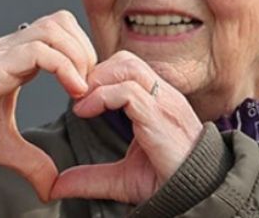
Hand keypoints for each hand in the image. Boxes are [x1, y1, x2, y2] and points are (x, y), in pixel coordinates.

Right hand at [0, 10, 96, 200]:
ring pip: (53, 27)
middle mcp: (11, 49)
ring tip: (81, 88)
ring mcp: (2, 54)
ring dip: (77, 55)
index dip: (81, 56)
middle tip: (88, 86)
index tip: (88, 92)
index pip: (59, 36)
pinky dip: (63, 66)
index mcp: (14, 61)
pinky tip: (72, 91)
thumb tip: (51, 187)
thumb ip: (31, 161)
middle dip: (85, 50)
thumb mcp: (2, 146)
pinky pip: (39, 50)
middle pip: (60, 22)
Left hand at [50, 50, 201, 203]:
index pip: (127, 68)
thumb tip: (59, 185)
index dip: (99, 76)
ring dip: (97, 80)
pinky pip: (129, 91)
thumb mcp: (122, 178)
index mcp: (158, 102)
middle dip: (95, 73)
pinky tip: (86, 112)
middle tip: (75, 96)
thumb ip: (91, 177)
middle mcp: (163, 97)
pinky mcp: (161, 117)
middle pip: (125, 60)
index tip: (79, 98)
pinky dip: (101, 96)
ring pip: (127, 67)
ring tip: (80, 102)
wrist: (199, 197)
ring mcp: (164, 104)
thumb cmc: (168, 182)